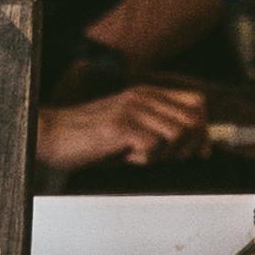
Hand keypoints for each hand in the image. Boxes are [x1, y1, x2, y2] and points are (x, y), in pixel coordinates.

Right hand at [35, 76, 212, 175]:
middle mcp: (143, 97)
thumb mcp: (131, 128)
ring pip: (177, 134)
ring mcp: (132, 110)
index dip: (203, 130)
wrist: (51, 134)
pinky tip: (128, 157)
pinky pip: (153, 146)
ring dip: (167, 154)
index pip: (197, 103)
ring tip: (144, 157)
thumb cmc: (89, 137)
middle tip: (167, 159)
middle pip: (194, 120)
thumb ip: (162, 131)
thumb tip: (201, 148)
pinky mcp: (119, 127)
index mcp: (148, 94)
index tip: (196, 151)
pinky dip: (146, 159)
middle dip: (189, 147)